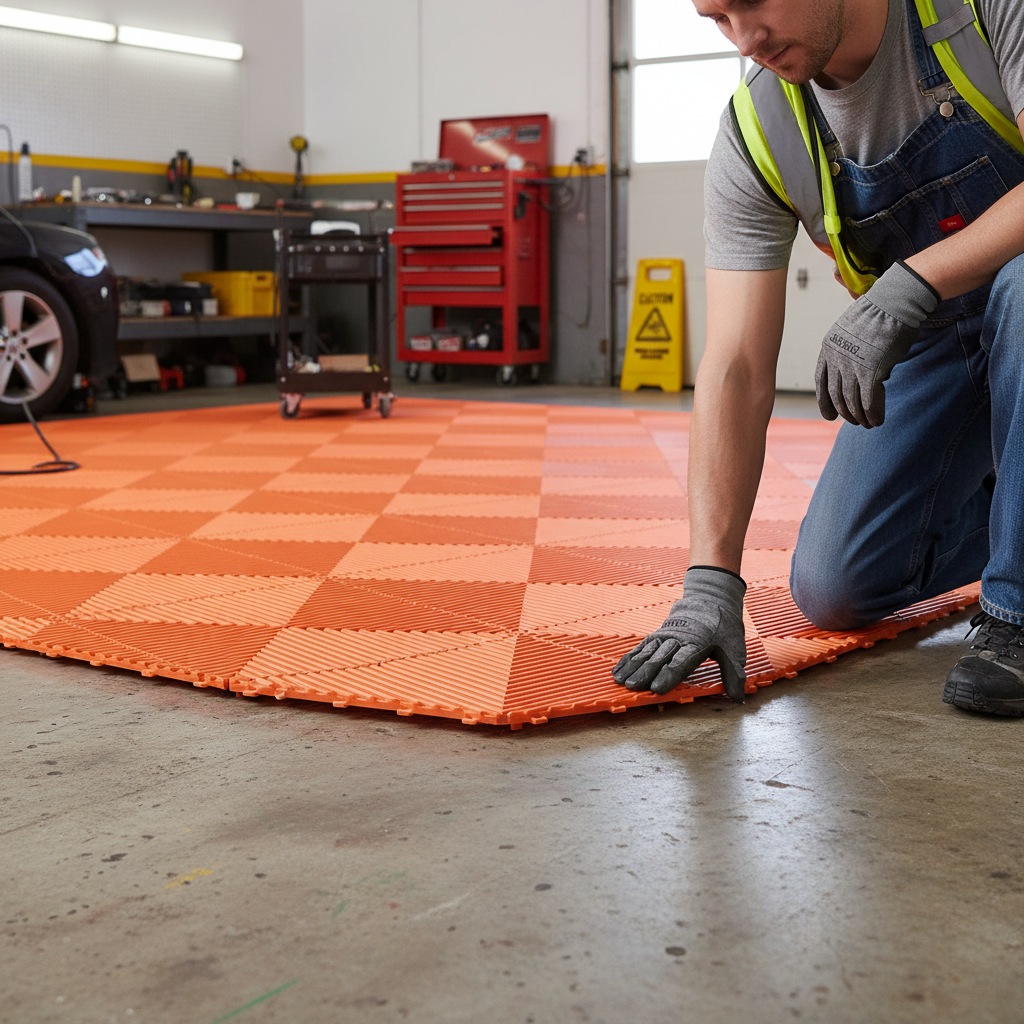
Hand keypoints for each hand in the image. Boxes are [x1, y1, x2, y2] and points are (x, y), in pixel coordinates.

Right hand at [612, 566, 747, 702]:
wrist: (710, 599)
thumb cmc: (723, 629)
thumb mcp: (734, 649)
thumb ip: (733, 675)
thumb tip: (738, 699)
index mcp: (697, 644)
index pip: (681, 662)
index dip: (668, 675)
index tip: (657, 689)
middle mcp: (678, 639)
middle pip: (659, 658)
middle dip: (645, 673)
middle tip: (633, 687)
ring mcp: (665, 635)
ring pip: (647, 652)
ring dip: (633, 667)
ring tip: (620, 681)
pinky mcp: (657, 635)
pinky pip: (640, 647)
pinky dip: (629, 659)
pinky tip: (618, 670)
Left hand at [816, 260, 939, 427]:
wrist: (894, 302)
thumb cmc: (880, 312)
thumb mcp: (851, 329)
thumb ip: (848, 349)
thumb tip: (854, 368)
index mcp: (828, 348)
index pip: (821, 382)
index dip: (825, 402)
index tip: (830, 415)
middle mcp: (836, 359)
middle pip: (835, 395)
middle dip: (845, 413)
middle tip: (854, 422)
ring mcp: (852, 366)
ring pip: (851, 402)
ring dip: (860, 417)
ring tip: (868, 424)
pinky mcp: (871, 371)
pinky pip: (868, 401)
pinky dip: (873, 414)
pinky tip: (877, 421)